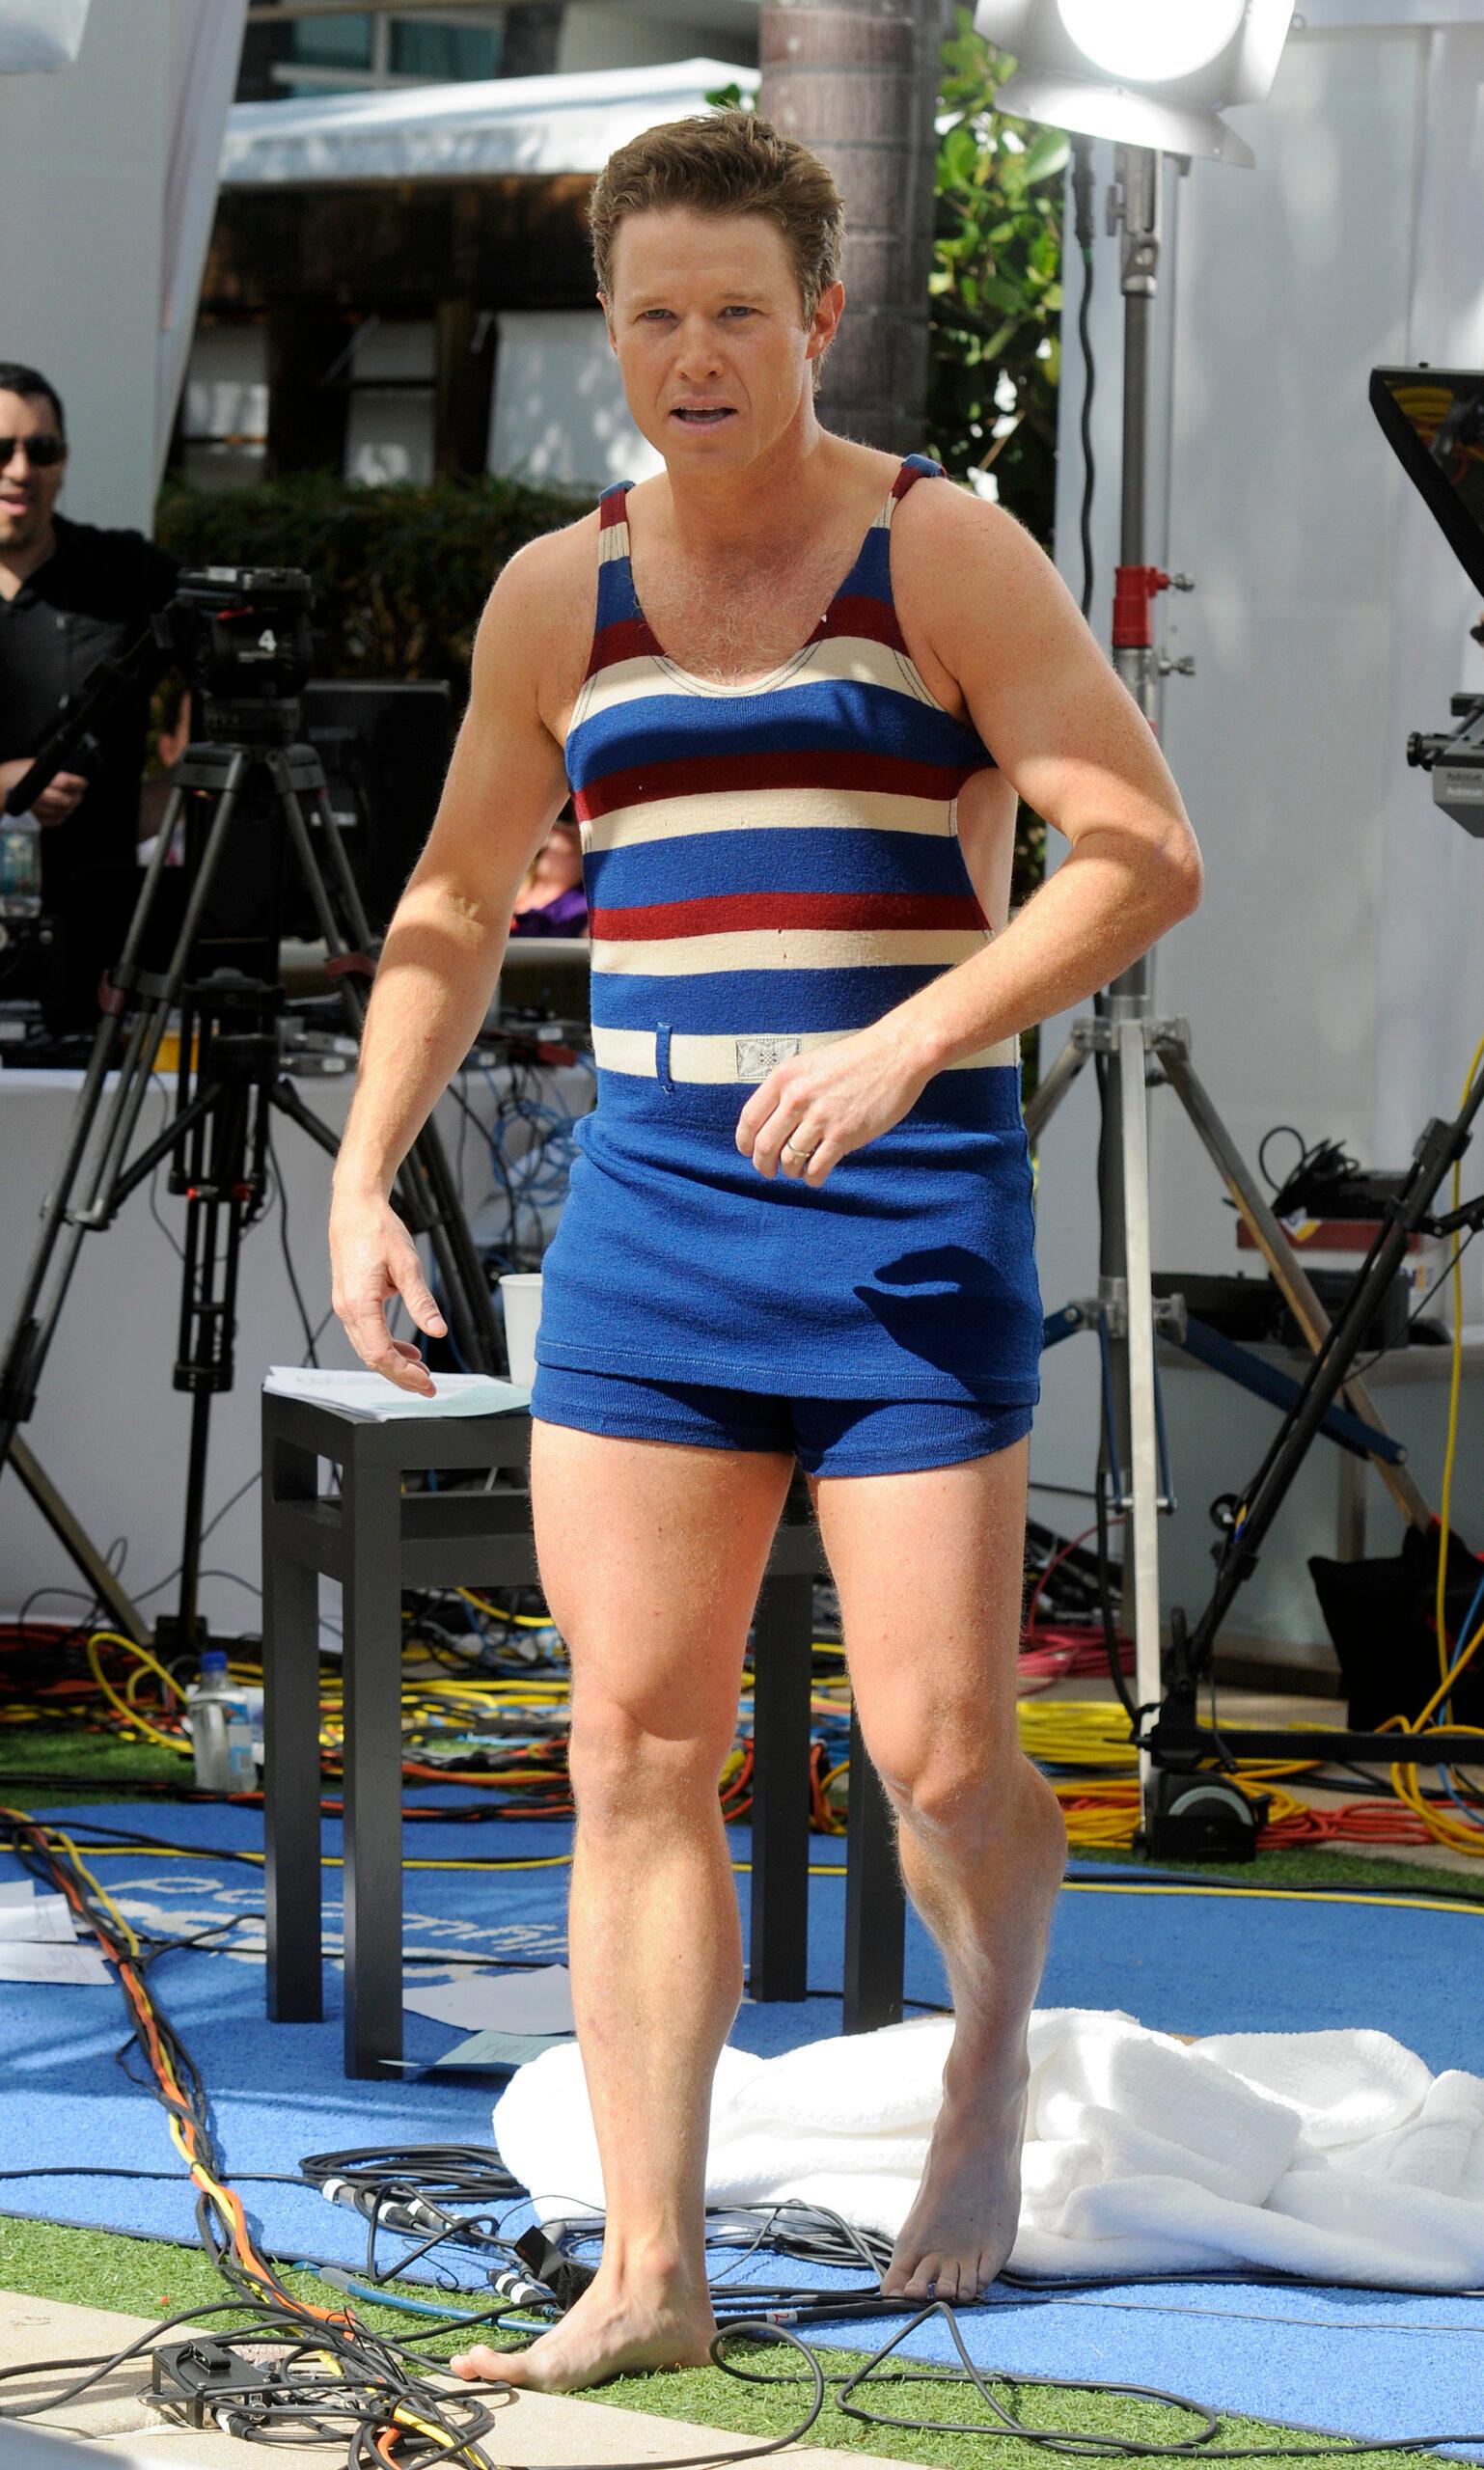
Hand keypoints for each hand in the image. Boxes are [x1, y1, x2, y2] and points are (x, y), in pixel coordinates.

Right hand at [0, 757, 86, 825]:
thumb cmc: (12, 775)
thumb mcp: (30, 766)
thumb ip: (49, 770)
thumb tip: (69, 773)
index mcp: (39, 780)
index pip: (66, 783)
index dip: (78, 783)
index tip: (84, 783)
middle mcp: (39, 797)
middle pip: (67, 800)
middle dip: (77, 797)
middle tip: (79, 793)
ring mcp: (38, 811)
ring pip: (63, 812)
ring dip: (70, 807)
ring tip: (71, 801)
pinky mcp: (36, 821)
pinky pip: (56, 821)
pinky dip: (61, 815)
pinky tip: (61, 810)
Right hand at [329, 1188, 446, 1393]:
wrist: (356, 1208)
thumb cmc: (377, 1230)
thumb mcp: (407, 1266)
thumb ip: (422, 1302)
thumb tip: (437, 1331)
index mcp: (359, 1304)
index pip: (380, 1354)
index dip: (404, 1373)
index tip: (426, 1382)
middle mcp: (347, 1309)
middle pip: (372, 1357)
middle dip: (401, 1376)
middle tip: (428, 1387)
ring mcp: (345, 1305)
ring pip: (367, 1348)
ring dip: (394, 1363)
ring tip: (420, 1372)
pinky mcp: (349, 1300)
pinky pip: (366, 1333)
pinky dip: (386, 1346)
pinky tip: (406, 1349)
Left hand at [734, 1024, 935, 1184]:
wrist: (895, 1055)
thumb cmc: (854, 1059)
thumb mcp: (810, 1064)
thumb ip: (788, 1089)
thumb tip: (772, 1123)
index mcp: (784, 1077)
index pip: (749, 1118)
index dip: (745, 1142)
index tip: (748, 1152)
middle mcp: (797, 1097)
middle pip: (765, 1145)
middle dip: (763, 1165)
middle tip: (769, 1172)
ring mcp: (820, 1117)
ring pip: (789, 1160)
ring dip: (791, 1172)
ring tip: (798, 1170)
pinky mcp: (843, 1135)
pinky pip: (816, 1168)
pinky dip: (812, 1178)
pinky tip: (816, 1175)